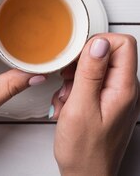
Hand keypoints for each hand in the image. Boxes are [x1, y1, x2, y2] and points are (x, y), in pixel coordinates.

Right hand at [51, 33, 139, 175]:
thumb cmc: (84, 150)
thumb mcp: (80, 107)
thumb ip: (90, 73)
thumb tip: (98, 43)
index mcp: (124, 88)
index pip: (122, 44)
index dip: (97, 43)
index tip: (77, 57)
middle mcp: (125, 90)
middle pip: (107, 54)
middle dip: (81, 62)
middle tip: (68, 80)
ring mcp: (116, 97)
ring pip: (95, 69)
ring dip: (75, 78)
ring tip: (68, 97)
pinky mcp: (106, 104)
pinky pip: (91, 84)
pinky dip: (76, 89)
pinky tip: (69, 104)